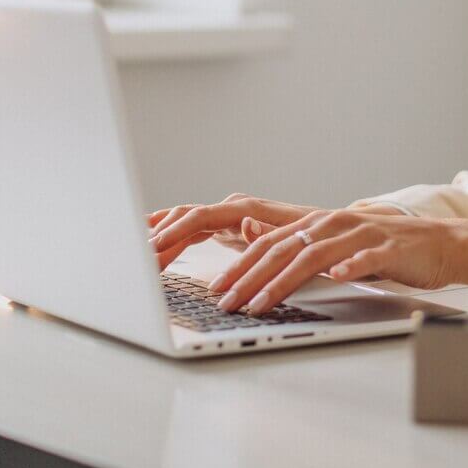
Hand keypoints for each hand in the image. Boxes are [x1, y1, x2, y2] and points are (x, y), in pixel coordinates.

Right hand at [147, 194, 319, 271]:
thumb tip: (245, 222)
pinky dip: (171, 235)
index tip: (152, 246)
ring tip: (134, 256)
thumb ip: (268, 232)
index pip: (200, 216)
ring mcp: (229, 217)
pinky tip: (150, 239)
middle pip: (186, 218)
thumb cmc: (316, 237)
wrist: (333, 232)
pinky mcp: (228, 228)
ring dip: (161, 238)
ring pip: (185, 223)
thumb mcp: (298, 238)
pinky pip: (192, 229)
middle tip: (133, 259)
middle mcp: (234, 209)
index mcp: (246, 209)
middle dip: (159, 237)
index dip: (174, 231)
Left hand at [201, 209, 467, 315]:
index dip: (240, 265)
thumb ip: (303, 253)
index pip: (270, 243)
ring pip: (315, 255)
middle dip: (250, 277)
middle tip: (226, 301)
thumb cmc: (386, 251)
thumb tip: (261, 260)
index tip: (217, 289)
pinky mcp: (391, 249)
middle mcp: (335, 224)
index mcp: (319, 225)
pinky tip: (336, 277)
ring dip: (284, 280)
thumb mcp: (338, 250)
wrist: (440, 244)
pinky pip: (367, 257)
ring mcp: (362, 235)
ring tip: (261, 302)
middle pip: (284, 249)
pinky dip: (349, 266)